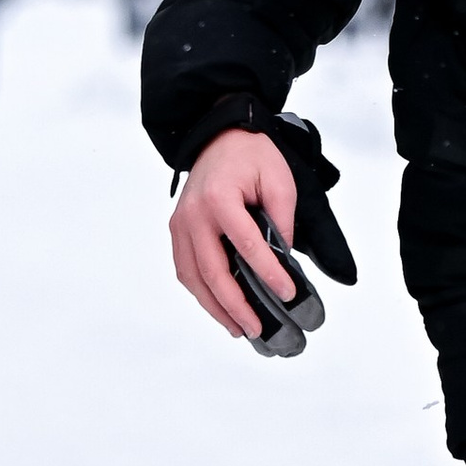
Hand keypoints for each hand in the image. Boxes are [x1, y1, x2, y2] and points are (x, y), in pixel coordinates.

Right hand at [170, 128, 297, 340]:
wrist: (219, 137)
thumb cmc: (251, 156)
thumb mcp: (279, 181)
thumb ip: (282, 220)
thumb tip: (284, 260)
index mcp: (219, 198)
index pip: (246, 245)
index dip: (268, 273)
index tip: (288, 294)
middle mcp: (193, 214)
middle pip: (212, 271)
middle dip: (236, 305)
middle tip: (258, 328)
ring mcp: (180, 224)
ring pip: (193, 277)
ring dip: (215, 308)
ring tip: (239, 329)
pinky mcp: (177, 231)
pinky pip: (186, 269)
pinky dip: (202, 293)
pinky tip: (220, 309)